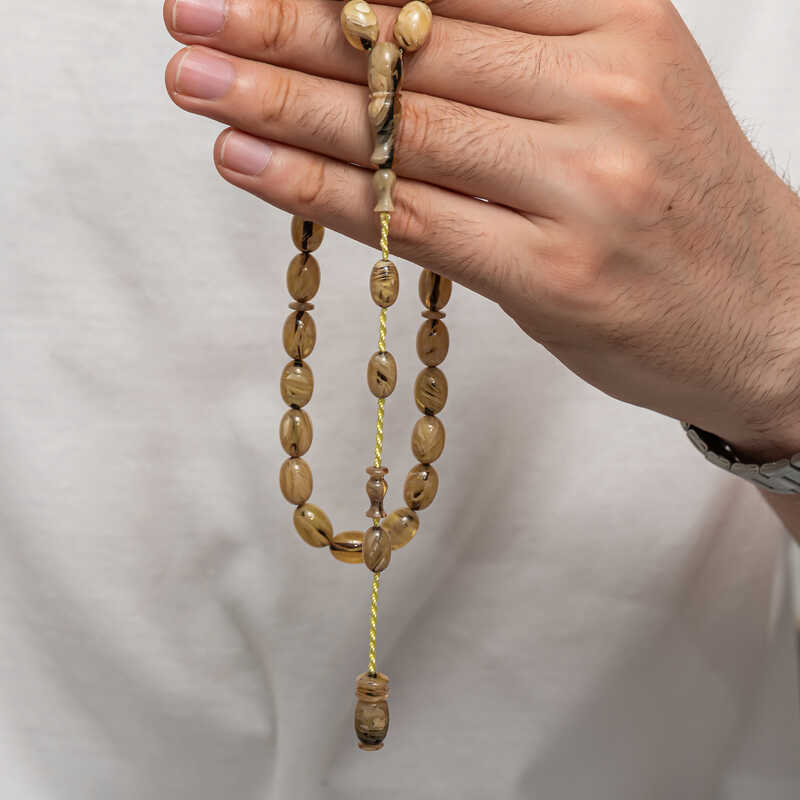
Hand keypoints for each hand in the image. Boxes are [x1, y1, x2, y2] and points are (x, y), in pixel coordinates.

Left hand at [163, 0, 799, 457]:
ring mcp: (582, 189)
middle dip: (283, 29)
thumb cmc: (679, 204)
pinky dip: (322, 192)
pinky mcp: (555, 279)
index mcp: (622, 21)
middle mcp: (604, 92)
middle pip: (411, 48)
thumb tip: (379, 27)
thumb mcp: (619, 89)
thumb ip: (514, 54)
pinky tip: (248, 164)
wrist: (770, 312)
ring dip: (280, 108)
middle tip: (187, 15)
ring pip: (401, 133)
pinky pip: (415, 221)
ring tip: (193, 84)